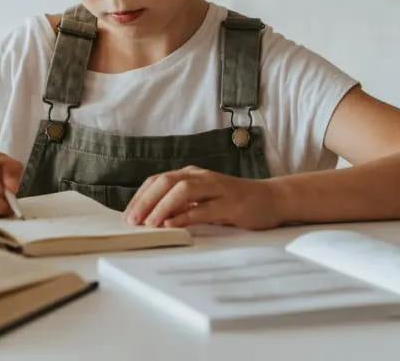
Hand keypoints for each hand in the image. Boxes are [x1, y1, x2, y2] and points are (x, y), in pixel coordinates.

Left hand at [123, 166, 282, 229]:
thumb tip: (152, 216)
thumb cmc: (234, 202)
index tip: (127, 214)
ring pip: (182, 190)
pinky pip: (204, 208)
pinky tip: (173, 224)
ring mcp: (217, 188)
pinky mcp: (231, 203)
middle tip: (132, 220)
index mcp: (192, 174)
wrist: (272, 199)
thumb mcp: (204, 200)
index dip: (141, 196)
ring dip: (162, 206)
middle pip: (166, 182)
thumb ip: (182, 204)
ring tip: (149, 223)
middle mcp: (202, 177)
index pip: (158, 180)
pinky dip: (185, 216)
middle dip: (146, 200)